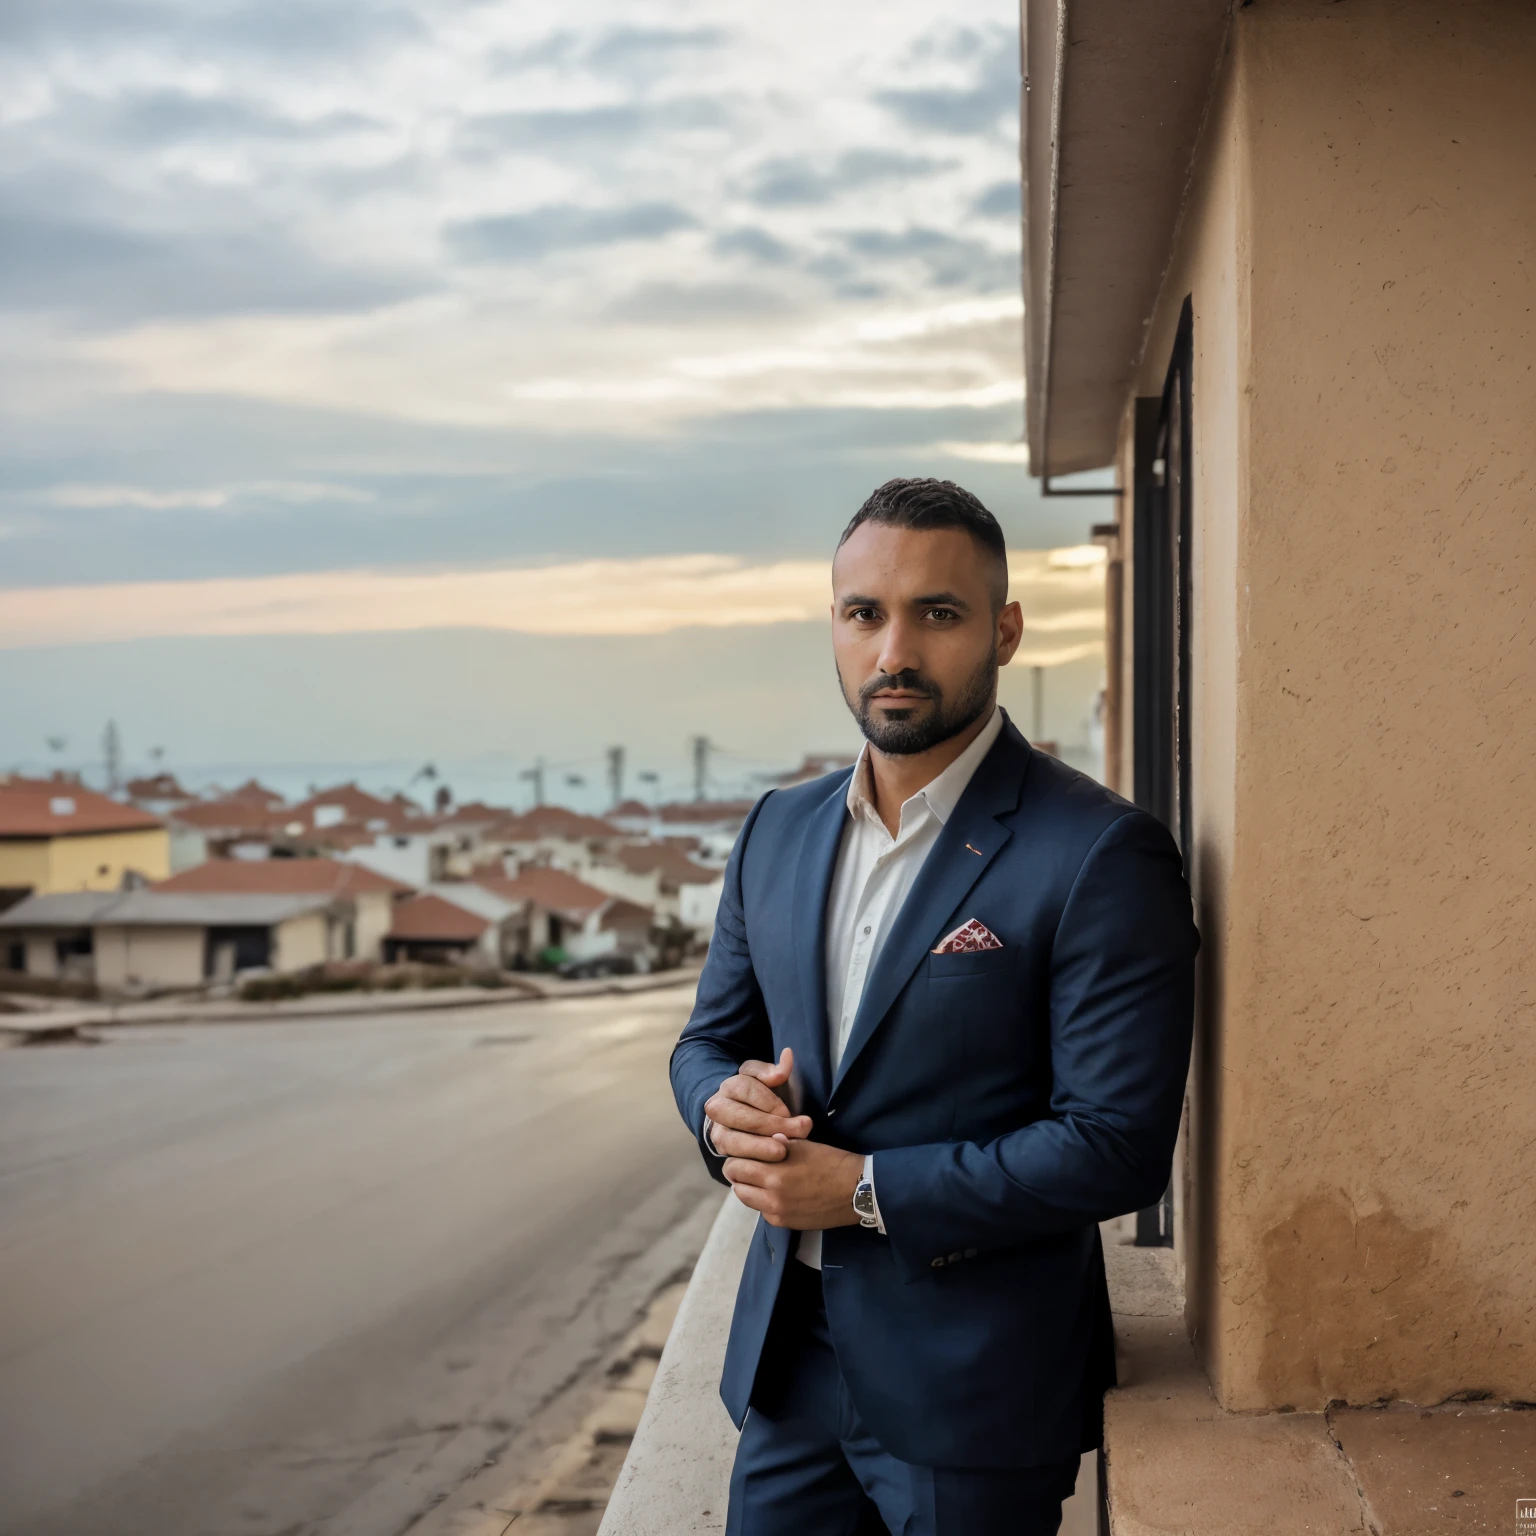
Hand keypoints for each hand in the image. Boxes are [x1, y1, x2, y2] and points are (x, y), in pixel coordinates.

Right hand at [705, 1047, 812, 1163]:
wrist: (750, 1121)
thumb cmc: (765, 1099)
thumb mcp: (772, 1082)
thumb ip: (777, 1071)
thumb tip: (787, 1055)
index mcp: (731, 1085)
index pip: (746, 1088)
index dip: (769, 1101)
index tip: (789, 1112)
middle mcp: (718, 1107)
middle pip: (740, 1116)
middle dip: (769, 1125)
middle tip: (797, 1132)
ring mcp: (718, 1131)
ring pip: (731, 1140)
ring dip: (758, 1147)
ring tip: (782, 1152)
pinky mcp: (722, 1153)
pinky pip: (732, 1159)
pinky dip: (751, 1162)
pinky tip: (770, 1165)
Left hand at [723, 1138, 864, 1228]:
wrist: (857, 1190)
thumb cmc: (831, 1161)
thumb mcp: (802, 1144)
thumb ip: (775, 1142)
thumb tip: (758, 1139)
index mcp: (773, 1173)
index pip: (735, 1165)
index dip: (737, 1156)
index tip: (743, 1151)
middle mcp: (771, 1197)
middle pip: (736, 1184)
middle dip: (739, 1173)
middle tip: (749, 1164)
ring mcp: (778, 1213)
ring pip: (747, 1200)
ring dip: (750, 1188)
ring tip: (763, 1177)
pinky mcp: (786, 1224)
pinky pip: (763, 1211)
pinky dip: (764, 1201)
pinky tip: (778, 1191)